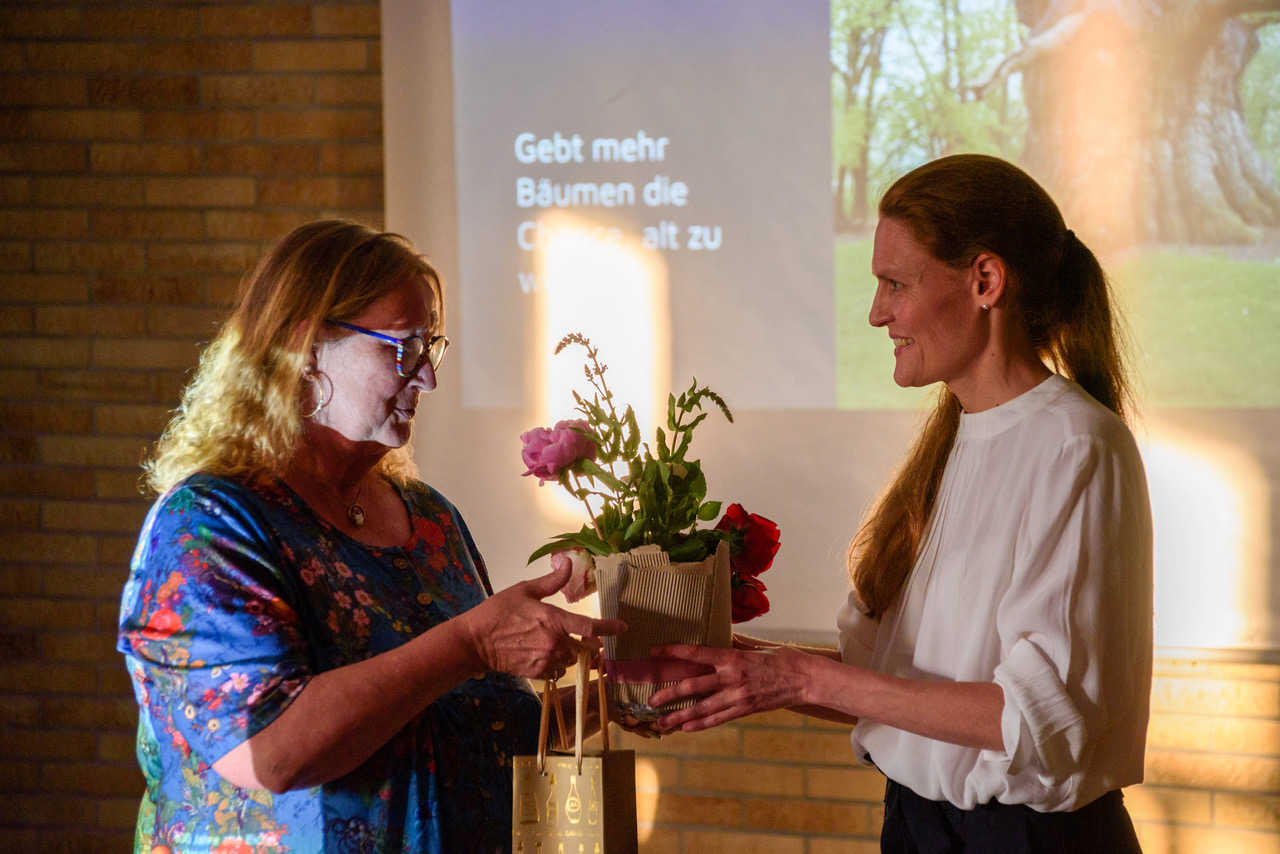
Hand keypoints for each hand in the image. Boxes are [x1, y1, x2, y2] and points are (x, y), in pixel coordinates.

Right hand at [460, 562, 625, 680]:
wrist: (475, 641)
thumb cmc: (498, 612)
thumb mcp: (525, 591)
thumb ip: (551, 582)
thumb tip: (568, 563)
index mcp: (553, 620)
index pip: (589, 627)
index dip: (609, 628)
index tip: (623, 628)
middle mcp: (554, 642)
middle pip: (582, 648)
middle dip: (582, 643)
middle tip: (575, 637)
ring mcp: (546, 660)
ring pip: (570, 661)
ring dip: (568, 654)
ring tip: (551, 643)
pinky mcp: (537, 673)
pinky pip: (557, 671)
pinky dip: (555, 664)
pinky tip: (541, 654)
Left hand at [646, 644, 812, 731]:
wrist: (806, 680)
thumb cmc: (783, 659)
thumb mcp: (757, 647)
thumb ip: (734, 644)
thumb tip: (717, 635)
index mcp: (733, 658)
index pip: (696, 654)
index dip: (673, 652)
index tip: (654, 652)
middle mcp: (732, 679)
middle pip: (692, 687)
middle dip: (668, 694)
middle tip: (650, 700)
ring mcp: (738, 697)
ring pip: (701, 709)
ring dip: (679, 716)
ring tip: (661, 722)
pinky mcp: (744, 710)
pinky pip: (718, 720)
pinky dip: (701, 724)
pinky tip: (686, 728)